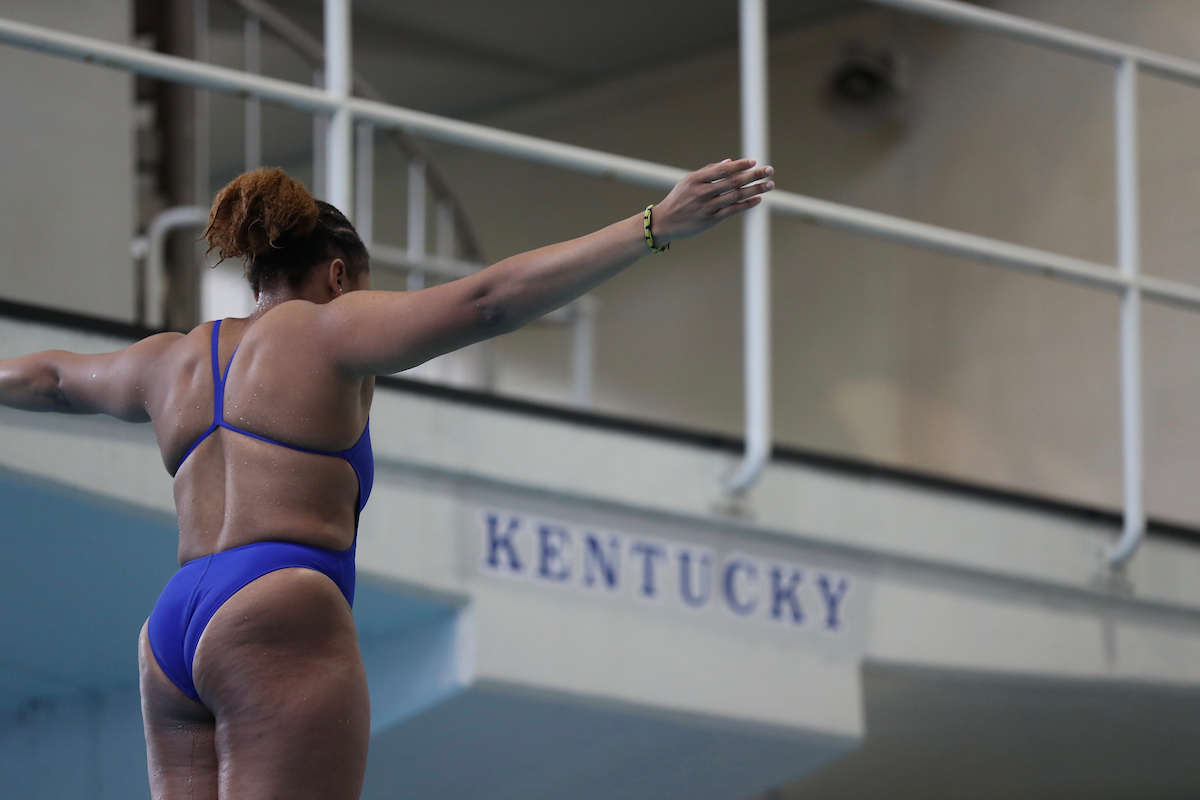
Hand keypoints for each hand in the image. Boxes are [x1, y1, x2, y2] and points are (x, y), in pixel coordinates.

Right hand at [649, 159, 774, 244]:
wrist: (663, 223)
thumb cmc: (678, 200)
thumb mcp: (688, 182)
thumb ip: (708, 171)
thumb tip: (730, 162)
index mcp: (695, 180)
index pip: (722, 170)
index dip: (740, 165)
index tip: (754, 162)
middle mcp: (702, 192)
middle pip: (733, 181)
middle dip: (753, 175)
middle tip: (770, 170)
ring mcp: (707, 207)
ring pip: (735, 196)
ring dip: (755, 189)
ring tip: (770, 184)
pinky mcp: (710, 221)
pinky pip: (732, 211)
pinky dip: (746, 204)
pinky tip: (758, 199)